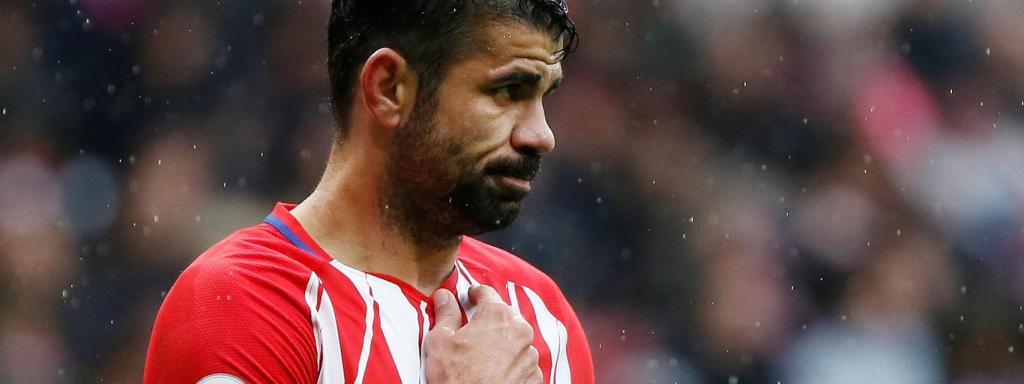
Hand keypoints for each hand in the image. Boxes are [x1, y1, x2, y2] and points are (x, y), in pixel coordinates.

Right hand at [424, 285, 541, 383]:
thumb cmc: (456, 378)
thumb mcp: (440, 341)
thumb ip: (445, 313)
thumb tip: (444, 297)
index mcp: (498, 316)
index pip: (487, 293)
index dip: (475, 294)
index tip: (469, 297)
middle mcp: (520, 331)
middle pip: (504, 315)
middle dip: (489, 319)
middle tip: (471, 330)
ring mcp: (530, 355)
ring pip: (515, 339)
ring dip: (501, 342)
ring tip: (481, 356)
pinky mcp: (534, 376)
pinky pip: (522, 361)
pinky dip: (511, 362)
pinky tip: (493, 370)